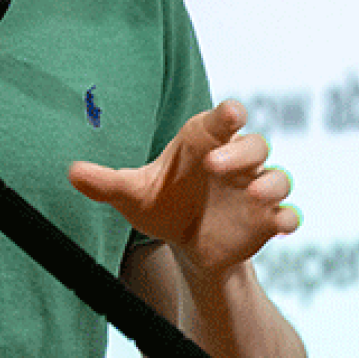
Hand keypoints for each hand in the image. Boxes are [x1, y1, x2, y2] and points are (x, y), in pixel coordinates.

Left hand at [68, 99, 299, 276]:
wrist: (186, 244)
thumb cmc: (162, 204)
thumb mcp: (132, 194)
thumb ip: (105, 182)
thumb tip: (70, 172)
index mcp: (203, 143)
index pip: (221, 120)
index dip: (228, 114)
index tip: (231, 113)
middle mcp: (234, 162)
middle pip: (254, 144)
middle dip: (241, 151)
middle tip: (216, 164)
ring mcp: (254, 191)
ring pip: (277, 176)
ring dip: (271, 182)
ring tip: (254, 194)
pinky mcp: (266, 221)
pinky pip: (287, 215)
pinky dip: (287, 217)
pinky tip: (279, 225)